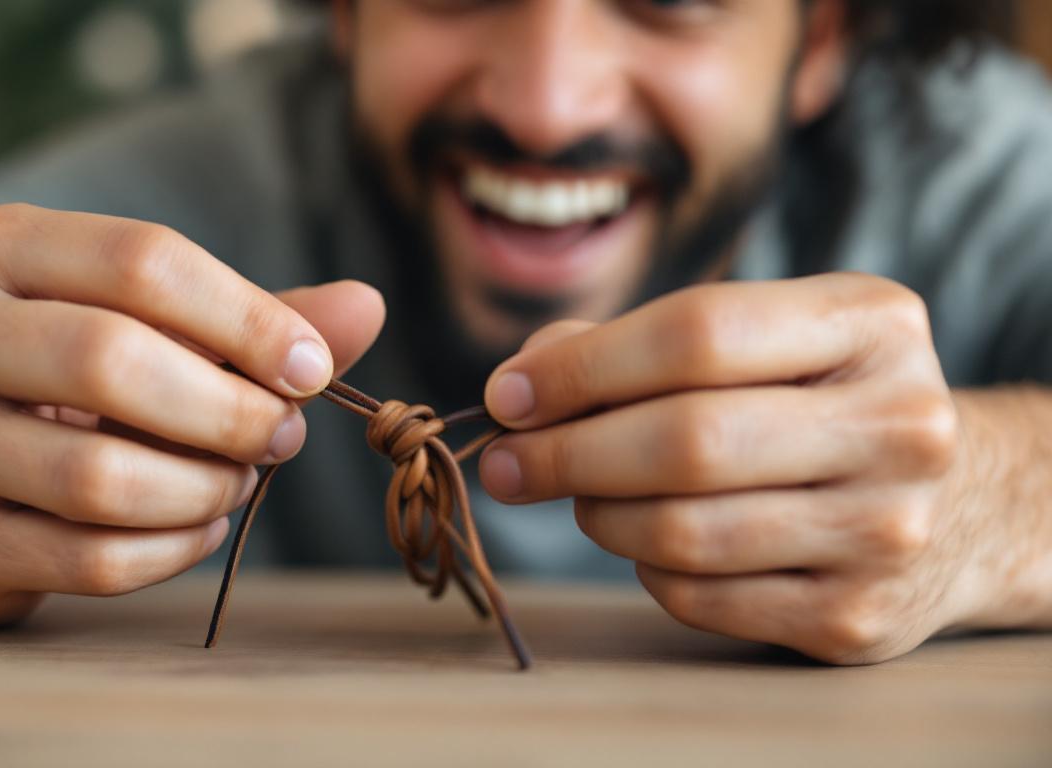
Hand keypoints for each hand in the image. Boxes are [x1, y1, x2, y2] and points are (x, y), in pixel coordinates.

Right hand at [0, 204, 384, 624]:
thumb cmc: (78, 376)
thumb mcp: (153, 321)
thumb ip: (254, 317)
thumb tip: (368, 306)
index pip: (141, 260)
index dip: (247, 317)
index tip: (313, 368)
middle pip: (110, 360)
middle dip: (230, 410)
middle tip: (283, 435)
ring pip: (100, 476)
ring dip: (206, 489)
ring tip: (240, 480)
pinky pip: (89, 558)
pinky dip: (173, 551)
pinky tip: (201, 528)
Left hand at [479, 273, 976, 663]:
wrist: (962, 504)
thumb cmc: (819, 402)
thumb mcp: (764, 339)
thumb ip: (637, 343)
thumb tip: (522, 382)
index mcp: (871, 326)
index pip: (697, 333)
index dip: (580, 368)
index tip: (506, 395)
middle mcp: (899, 424)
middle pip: (687, 440)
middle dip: (566, 453)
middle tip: (504, 463)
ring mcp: (885, 528)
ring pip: (683, 531)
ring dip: (598, 514)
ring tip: (579, 495)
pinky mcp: (855, 616)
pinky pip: (698, 597)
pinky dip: (646, 568)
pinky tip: (648, 540)